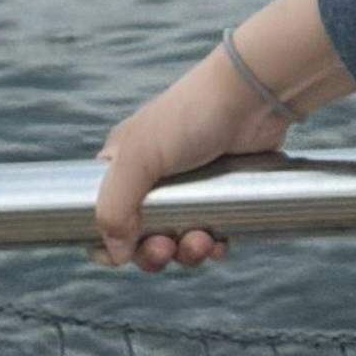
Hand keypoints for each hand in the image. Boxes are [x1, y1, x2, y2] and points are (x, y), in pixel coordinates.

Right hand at [91, 55, 285, 271]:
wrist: (254, 98)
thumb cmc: (190, 116)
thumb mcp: (138, 157)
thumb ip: (114, 208)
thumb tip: (116, 255)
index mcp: (123, 165)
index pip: (101, 212)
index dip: (105, 241)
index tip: (117, 257)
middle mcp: (152, 177)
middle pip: (140, 236)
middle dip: (151, 252)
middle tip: (164, 249)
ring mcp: (189, 187)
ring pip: (178, 239)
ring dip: (186, 253)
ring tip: (201, 242)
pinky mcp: (222, 195)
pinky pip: (210, 235)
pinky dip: (213, 246)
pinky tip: (220, 243)